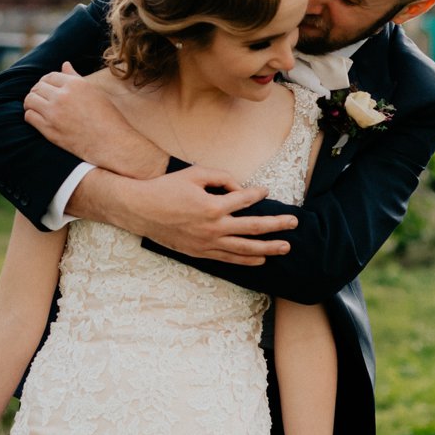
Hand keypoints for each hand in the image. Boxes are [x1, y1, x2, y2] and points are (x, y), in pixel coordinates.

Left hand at [24, 62, 156, 171]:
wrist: (111, 143)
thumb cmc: (107, 118)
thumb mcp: (94, 92)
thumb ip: (76, 77)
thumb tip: (65, 64)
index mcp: (75, 84)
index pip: (51, 76)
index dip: (48, 82)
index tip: (49, 89)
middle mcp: (63, 96)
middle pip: (38, 87)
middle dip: (38, 91)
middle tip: (42, 99)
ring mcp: (54, 113)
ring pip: (30, 100)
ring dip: (32, 102)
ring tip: (38, 108)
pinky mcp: (49, 129)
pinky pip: (29, 116)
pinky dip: (31, 115)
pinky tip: (39, 118)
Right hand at [110, 166, 297, 264]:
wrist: (140, 210)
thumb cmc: (166, 188)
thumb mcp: (195, 174)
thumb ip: (221, 177)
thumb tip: (240, 187)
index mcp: (213, 206)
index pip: (245, 200)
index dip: (258, 194)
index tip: (265, 191)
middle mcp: (213, 227)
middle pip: (253, 228)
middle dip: (277, 226)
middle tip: (294, 223)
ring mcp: (207, 243)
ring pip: (245, 249)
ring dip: (268, 248)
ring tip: (285, 247)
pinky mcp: (200, 253)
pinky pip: (229, 259)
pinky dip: (246, 260)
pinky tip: (261, 260)